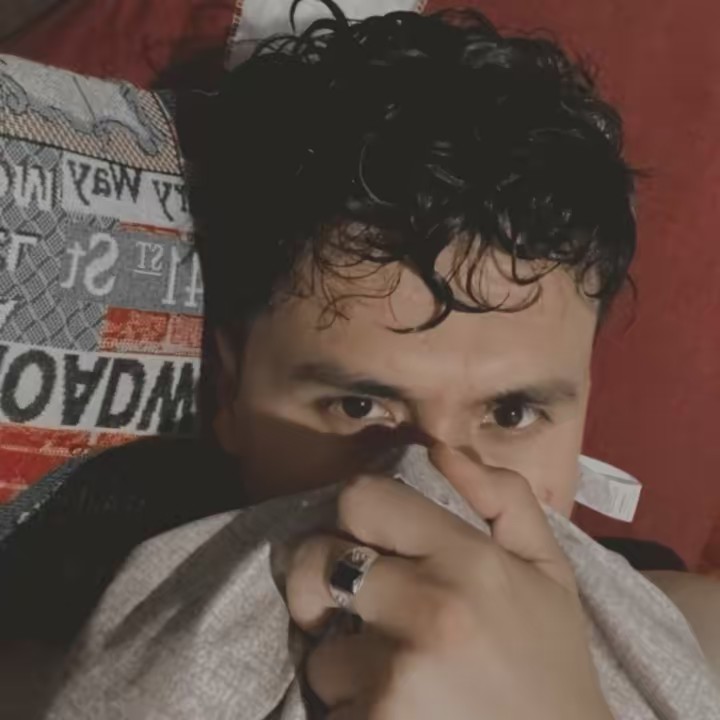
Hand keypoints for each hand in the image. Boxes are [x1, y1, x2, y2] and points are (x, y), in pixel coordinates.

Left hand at [286, 446, 612, 719]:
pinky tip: (401, 714)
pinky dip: (352, 711)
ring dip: (345, 661)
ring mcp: (395, 677)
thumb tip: (441, 449)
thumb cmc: (551, 666)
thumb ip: (504, 497)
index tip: (372, 543)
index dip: (358, 517)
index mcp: (468, 560)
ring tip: (399, 676)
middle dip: (326, 583)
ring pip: (318, 648)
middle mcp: (427, 610)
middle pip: (315, 563)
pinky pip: (327, 707)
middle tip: (362, 610)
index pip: (360, 499)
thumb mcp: (549, 571)